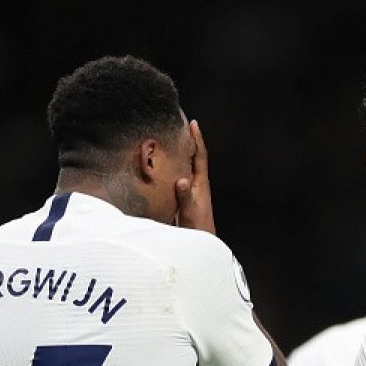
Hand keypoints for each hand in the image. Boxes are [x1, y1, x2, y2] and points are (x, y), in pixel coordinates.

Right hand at [175, 119, 215, 233]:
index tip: (193, 124)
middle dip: (188, 142)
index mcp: (201, 183)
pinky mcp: (184, 196)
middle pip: (194, 157)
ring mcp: (191, 189)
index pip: (200, 156)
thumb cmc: (198, 228)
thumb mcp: (190, 211)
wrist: (201, 242)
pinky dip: (173, 167)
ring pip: (186, 166)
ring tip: (170, 141)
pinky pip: (179, 176)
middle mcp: (197, 183)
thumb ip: (185, 196)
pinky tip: (164, 166)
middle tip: (179, 127)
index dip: (197, 139)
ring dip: (180, 154)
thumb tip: (182, 180)